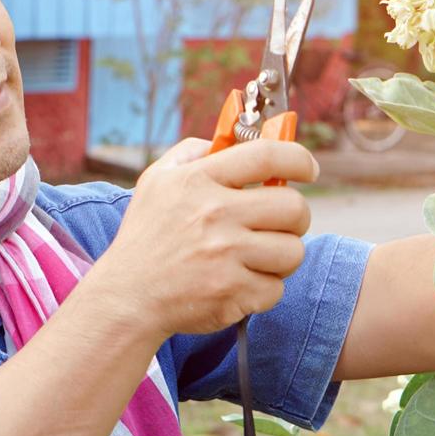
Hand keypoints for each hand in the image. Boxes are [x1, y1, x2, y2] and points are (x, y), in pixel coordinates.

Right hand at [87, 136, 318, 337]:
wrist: (127, 297)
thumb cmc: (146, 236)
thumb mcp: (157, 180)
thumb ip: (194, 151)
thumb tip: (233, 138)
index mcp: (198, 180)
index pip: (268, 155)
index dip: (299, 159)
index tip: (308, 169)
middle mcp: (214, 214)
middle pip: (294, 208)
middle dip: (296, 216)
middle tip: (279, 224)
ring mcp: (225, 256)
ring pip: (293, 251)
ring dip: (281, 257)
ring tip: (256, 257)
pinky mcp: (232, 293)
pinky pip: (277, 288)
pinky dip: (264, 290)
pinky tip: (240, 284)